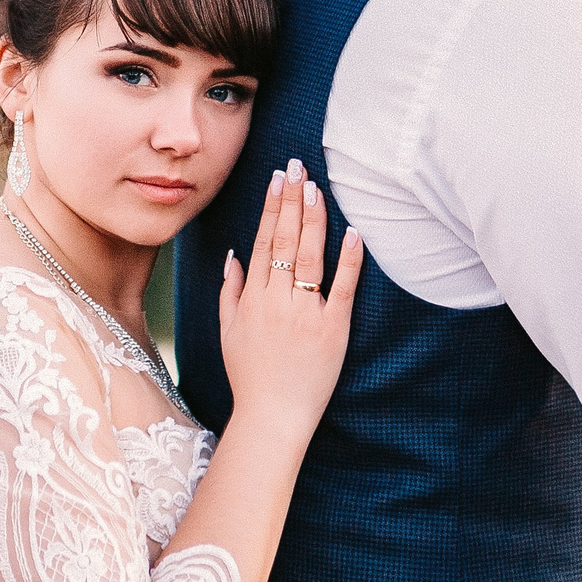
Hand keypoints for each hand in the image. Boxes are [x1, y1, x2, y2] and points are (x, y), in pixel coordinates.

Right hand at [219, 159, 363, 445]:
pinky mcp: (334, 329)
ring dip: (314, 219)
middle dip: (292, 199)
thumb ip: (230, 291)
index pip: (263, 241)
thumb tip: (233, 255)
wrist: (273, 415)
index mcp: (253, 298)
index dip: (271, 207)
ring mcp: (306, 313)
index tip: (278, 179)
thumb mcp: (228, 332)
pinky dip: (349, 259)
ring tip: (317, 188)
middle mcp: (277, 300)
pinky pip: (343, 288)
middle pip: (285, 239)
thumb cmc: (250, 375)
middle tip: (298, 166)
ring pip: (310, 256)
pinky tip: (353, 233)